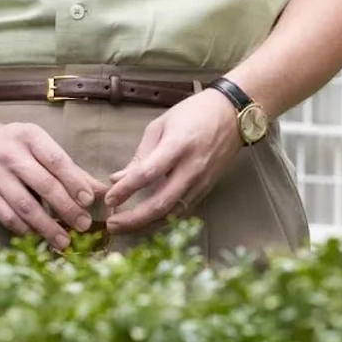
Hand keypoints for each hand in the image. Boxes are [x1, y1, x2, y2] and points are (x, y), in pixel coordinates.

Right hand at [0, 120, 104, 250]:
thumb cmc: (14, 145)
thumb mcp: (40, 145)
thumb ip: (69, 168)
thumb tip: (101, 190)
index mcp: (30, 137)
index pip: (57, 161)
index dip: (74, 181)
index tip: (89, 200)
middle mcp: (11, 155)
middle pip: (43, 184)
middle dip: (66, 207)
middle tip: (84, 224)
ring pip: (24, 205)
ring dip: (46, 226)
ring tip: (64, 240)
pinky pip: (6, 216)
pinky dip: (24, 229)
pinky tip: (39, 237)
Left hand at [103, 89, 242, 234]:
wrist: (232, 114)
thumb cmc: (194, 113)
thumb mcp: (161, 125)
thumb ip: (140, 154)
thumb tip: (117, 178)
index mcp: (178, 145)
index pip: (148, 173)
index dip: (126, 189)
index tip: (109, 198)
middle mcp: (192, 167)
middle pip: (161, 202)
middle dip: (134, 219)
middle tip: (112, 224)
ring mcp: (201, 181)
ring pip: (173, 213)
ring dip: (146, 225)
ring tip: (124, 228)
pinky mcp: (207, 188)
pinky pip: (182, 210)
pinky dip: (163, 219)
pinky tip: (146, 222)